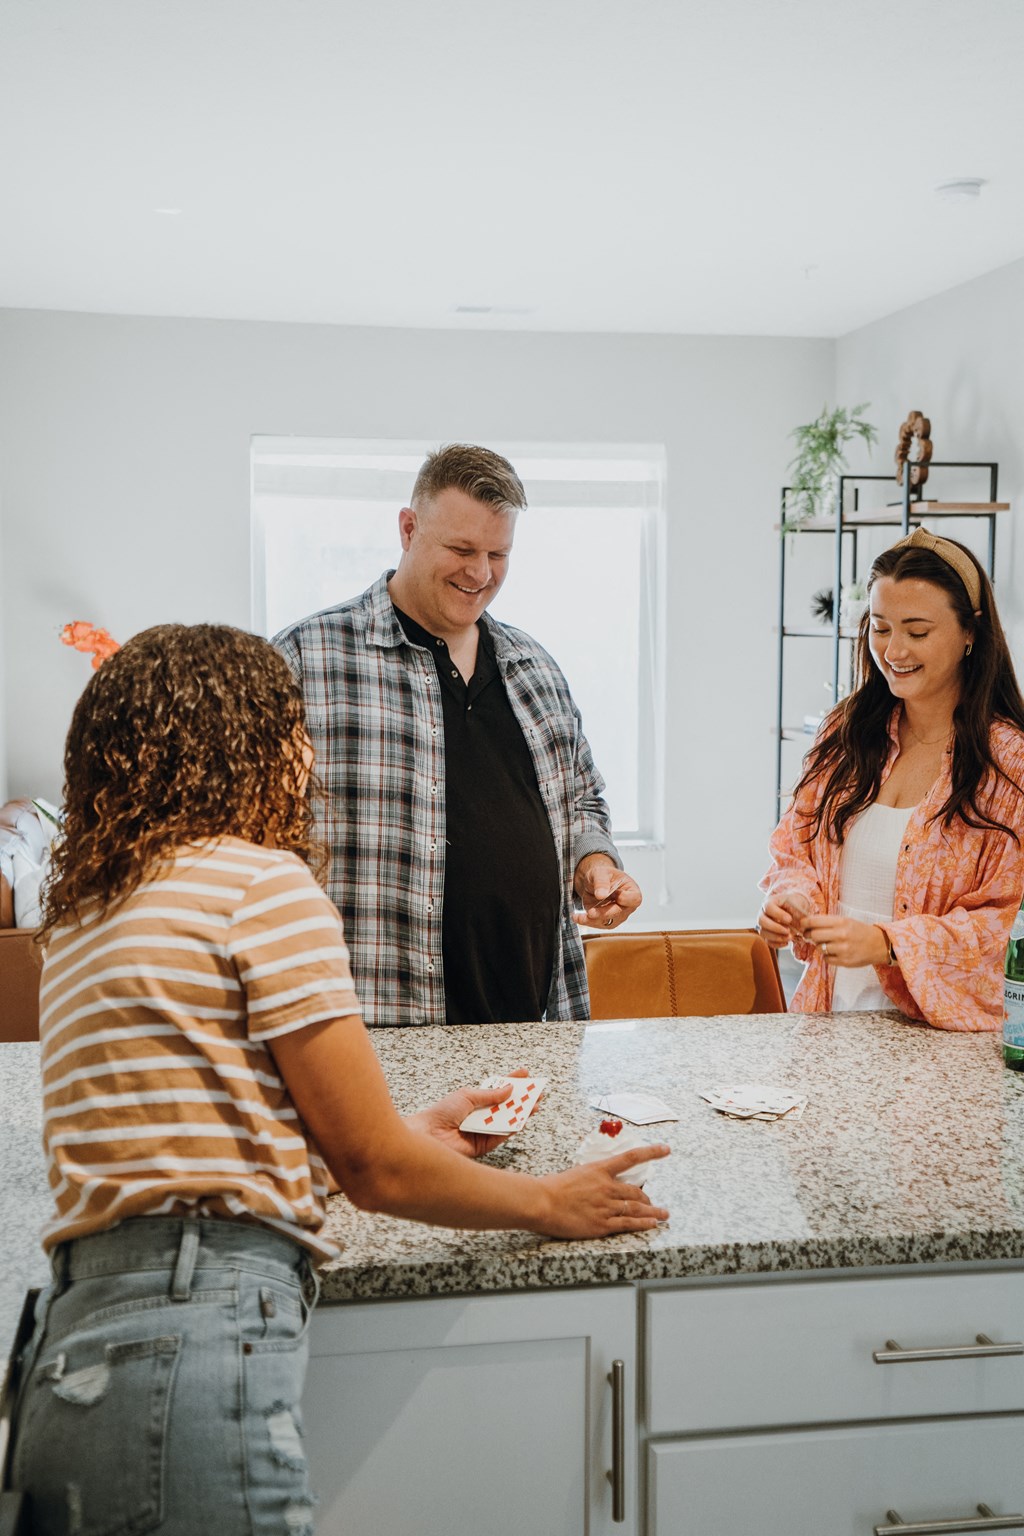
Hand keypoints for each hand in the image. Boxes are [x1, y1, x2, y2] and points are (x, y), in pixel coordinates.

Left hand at [406, 1073, 537, 1159]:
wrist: (430, 1134)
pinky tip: (522, 1119)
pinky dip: (513, 1127)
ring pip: (508, 1120)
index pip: (498, 1089)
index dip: (512, 1081)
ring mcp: (485, 1129)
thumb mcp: (468, 1096)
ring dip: (522, 1112)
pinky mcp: (486, 1144)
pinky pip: (503, 1134)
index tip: (526, 1074)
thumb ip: (490, 1095)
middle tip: (537, 1092)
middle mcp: (482, 1114)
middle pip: (507, 1105)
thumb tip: (508, 1089)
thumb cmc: (443, 1112)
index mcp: (476, 1100)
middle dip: (523, 1098)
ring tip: (535, 1105)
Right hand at [533, 1144, 669, 1237]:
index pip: (631, 1158)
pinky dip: (643, 1223)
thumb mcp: (575, 1173)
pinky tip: (652, 1224)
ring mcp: (606, 1206)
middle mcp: (607, 1187)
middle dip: (647, 1198)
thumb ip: (590, 1178)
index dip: (651, 1152)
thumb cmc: (551, 1187)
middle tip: (653, 1202)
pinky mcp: (602, 1224)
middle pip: (636, 1191)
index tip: (666, 1149)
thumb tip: (597, 1184)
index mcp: (599, 1170)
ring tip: (664, 1215)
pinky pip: (628, 1223)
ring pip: (637, 1208)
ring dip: (653, 1212)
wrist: (541, 1202)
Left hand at [573, 854, 641, 929]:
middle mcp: (627, 906)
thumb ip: (602, 882)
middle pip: (619, 913)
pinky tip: (578, 917)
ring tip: (579, 917)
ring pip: (608, 922)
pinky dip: (587, 922)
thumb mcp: (600, 873)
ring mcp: (618, 915)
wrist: (594, 882)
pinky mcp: (607, 921)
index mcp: (632, 891)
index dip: (624, 898)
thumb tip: (601, 895)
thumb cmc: (603, 875)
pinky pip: (598, 924)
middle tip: (590, 912)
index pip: (634, 899)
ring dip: (592, 921)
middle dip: (603, 913)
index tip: (613, 895)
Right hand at [757, 895, 805, 948]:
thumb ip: (797, 911)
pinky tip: (787, 942)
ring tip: (790, 937)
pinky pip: (767, 941)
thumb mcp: (798, 904)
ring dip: (776, 937)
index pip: (768, 907)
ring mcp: (764, 924)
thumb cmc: (797, 905)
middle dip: (775, 927)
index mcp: (770, 902)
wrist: (797, 910)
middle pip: (761, 920)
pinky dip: (777, 944)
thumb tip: (797, 923)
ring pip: (762, 932)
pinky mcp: (767, 934)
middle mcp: (764, 913)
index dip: (778, 914)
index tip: (789, 919)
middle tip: (788, 930)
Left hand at [799, 914, 890, 968]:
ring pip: (819, 948)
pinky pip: (826, 959)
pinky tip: (834, 952)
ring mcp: (843, 949)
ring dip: (820, 946)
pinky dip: (827, 956)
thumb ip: (828, 922)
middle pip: (814, 935)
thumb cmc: (859, 931)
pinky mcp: (844, 961)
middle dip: (809, 936)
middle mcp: (841, 935)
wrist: (878, 944)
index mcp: (841, 922)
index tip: (802, 925)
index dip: (804, 923)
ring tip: (827, 944)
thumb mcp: (845, 921)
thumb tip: (807, 924)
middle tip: (811, 936)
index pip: (814, 921)